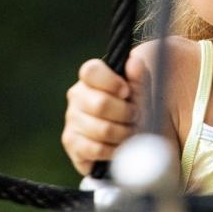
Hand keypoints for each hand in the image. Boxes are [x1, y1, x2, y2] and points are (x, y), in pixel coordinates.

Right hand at [61, 51, 151, 175]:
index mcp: (91, 78)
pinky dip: (114, 150)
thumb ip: (138, 76)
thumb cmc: (134, 109)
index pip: (91, 71)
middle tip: (135, 117)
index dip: (111, 82)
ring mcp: (71, 119)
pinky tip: (119, 147)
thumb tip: (134, 61)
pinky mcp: (71, 142)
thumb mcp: (141, 92)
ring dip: (124, 134)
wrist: (132, 139)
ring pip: (102, 129)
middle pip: (101, 104)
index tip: (126, 92)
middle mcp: (77, 95)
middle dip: (126, 114)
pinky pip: (96, 149)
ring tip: (131, 133)